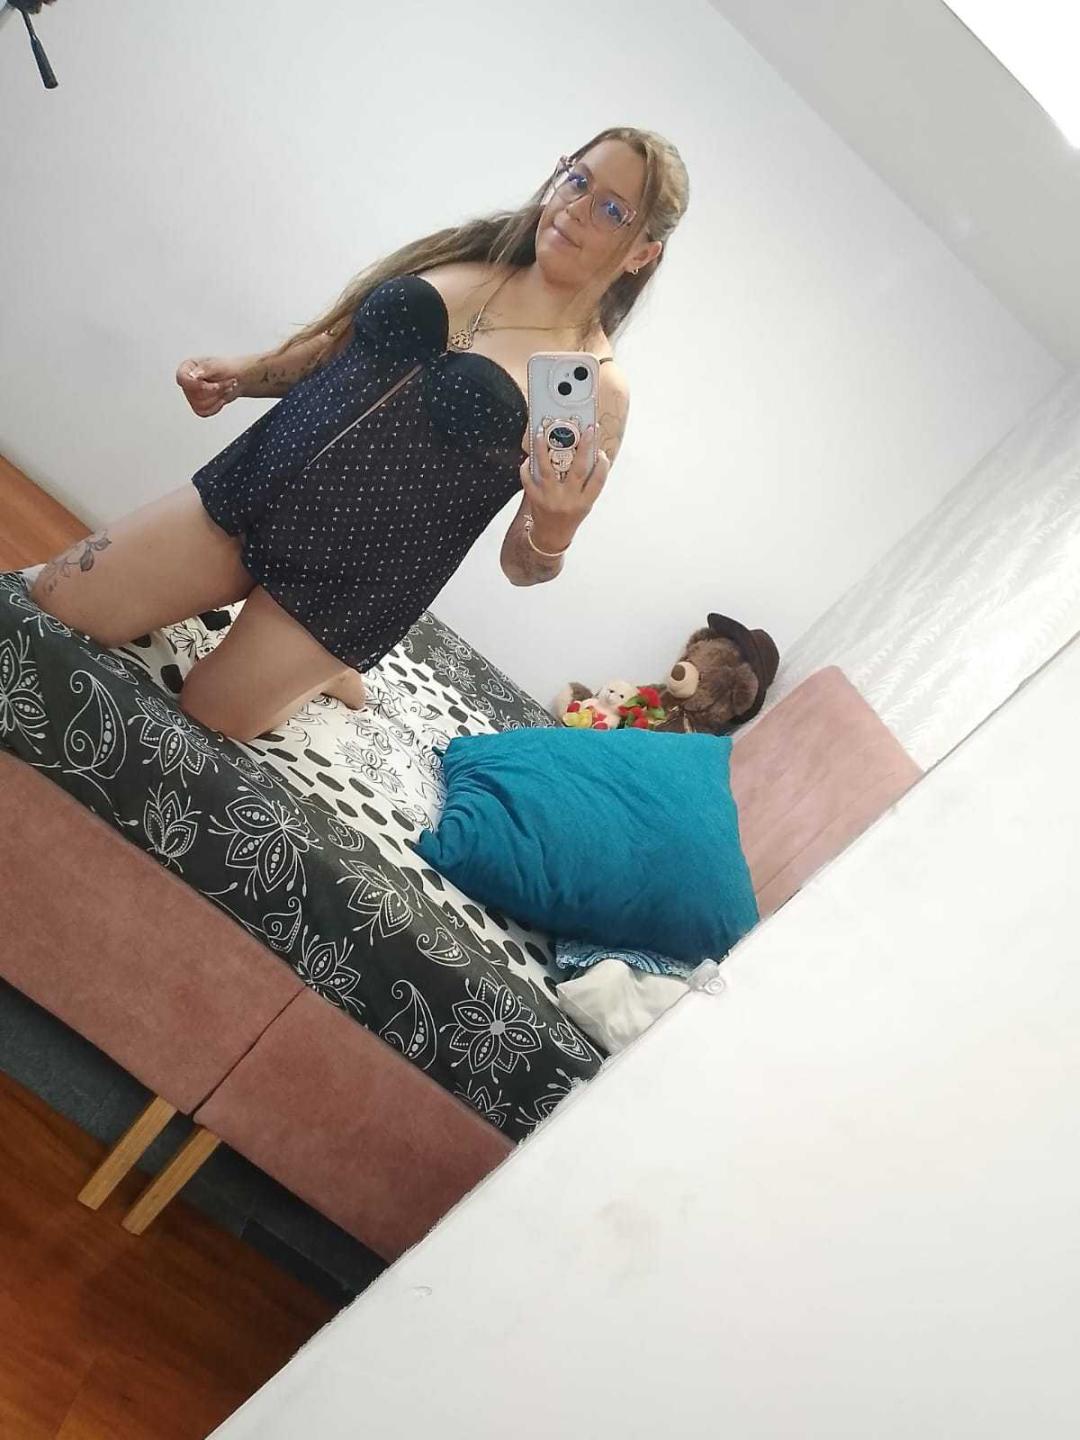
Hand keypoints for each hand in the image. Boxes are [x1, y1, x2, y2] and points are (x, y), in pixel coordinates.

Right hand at [176, 356, 244, 416]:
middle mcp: (187, 382)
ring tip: (227, 389)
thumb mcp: (218, 365)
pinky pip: (203, 412)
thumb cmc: (227, 368)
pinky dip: (216, 407)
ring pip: (199, 404)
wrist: (238, 378)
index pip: (182, 379)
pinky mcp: (198, 405)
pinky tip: (222, 398)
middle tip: (227, 383)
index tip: (215, 386)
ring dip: (217, 398)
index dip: (197, 385)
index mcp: (187, 368)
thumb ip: (205, 368)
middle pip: (194, 394)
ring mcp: (191, 395)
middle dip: (215, 390)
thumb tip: (193, 375)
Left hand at [520, 424, 610, 552]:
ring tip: (542, 433)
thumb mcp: (584, 503)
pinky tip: (529, 457)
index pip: (598, 481)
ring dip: (544, 449)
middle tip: (587, 430)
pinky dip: (527, 468)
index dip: (602, 465)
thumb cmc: (571, 515)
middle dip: (584, 447)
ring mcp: (551, 499)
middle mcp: (569, 500)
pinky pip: (528, 480)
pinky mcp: (535, 499)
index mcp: (584, 502)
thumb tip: (587, 452)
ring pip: (547, 470)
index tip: (602, 451)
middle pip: (579, 470)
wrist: (551, 536)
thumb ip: (587, 483)